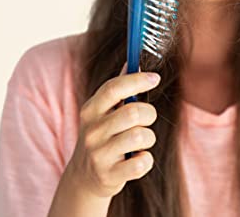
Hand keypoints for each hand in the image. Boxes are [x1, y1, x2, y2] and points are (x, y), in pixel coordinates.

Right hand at [66, 62, 160, 198]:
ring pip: (140, 136)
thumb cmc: (102, 135)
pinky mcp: (109, 176)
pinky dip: (146, 159)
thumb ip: (118, 89)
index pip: (113, 88)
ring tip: (141, 141)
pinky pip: (142, 162)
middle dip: (149, 113)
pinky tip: (137, 158)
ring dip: (149, 137)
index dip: (137, 80)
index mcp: (90, 110)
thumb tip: (132, 61)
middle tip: (147, 118)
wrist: (84, 177)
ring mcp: (99, 155)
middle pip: (133, 112)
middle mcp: (92, 131)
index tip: (155, 78)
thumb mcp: (103, 111)